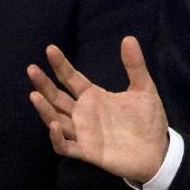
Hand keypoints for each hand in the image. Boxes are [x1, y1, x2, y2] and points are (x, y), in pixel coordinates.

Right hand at [28, 36, 169, 182]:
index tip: (50, 49)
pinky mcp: (86, 151)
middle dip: (44, 84)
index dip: (60, 65)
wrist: (157, 151)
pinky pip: (65, 146)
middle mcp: (83, 113)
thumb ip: (135, 66)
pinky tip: (54, 126)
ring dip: (45, 109)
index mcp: (93, 96)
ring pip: (56, 119)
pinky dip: (57, 138)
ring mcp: (83, 132)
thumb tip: (129, 38)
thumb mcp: (144, 89)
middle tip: (32, 69)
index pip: (70, 78)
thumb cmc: (148, 120)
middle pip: (57, 97)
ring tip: (34, 95)